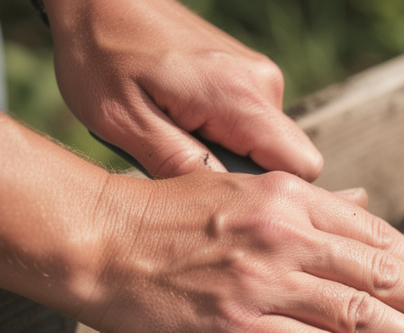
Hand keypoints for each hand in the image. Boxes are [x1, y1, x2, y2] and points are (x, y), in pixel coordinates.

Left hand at [46, 0, 322, 179]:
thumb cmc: (102, 53)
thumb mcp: (125, 122)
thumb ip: (180, 166)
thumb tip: (226, 207)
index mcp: (239, 97)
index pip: (302, 170)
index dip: (269, 195)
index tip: (222, 198)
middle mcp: (263, 83)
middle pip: (286, 161)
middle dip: (242, 176)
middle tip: (182, 164)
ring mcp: (259, 76)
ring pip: (267, 145)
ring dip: (227, 153)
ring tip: (173, 135)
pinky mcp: (249, 74)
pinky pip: (253, 125)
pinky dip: (222, 134)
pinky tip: (180, 119)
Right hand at [78, 170, 403, 332]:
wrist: (96, 240)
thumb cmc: (165, 219)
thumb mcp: (243, 191)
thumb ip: (308, 205)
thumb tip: (363, 205)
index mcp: (291, 201)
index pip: (380, 238)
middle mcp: (288, 237)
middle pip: (386, 277)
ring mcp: (267, 283)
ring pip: (365, 315)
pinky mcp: (243, 329)